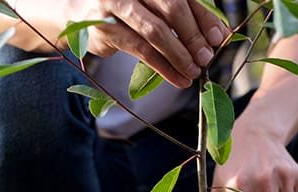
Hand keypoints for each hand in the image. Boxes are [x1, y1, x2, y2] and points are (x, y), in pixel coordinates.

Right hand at [73, 0, 228, 86]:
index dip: (204, 17)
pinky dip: (163, 68)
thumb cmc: (127, 5)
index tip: (218, 38)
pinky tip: (177, 78)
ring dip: (179, 56)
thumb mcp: (156, 4)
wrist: (78, 8)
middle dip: (193, 36)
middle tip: (206, 58)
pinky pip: (141, 51)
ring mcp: (116, 3)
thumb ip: (187, 14)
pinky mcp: (105, 27)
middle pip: (172, 8)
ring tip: (193, 72)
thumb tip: (219, 34)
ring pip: (156, 32)